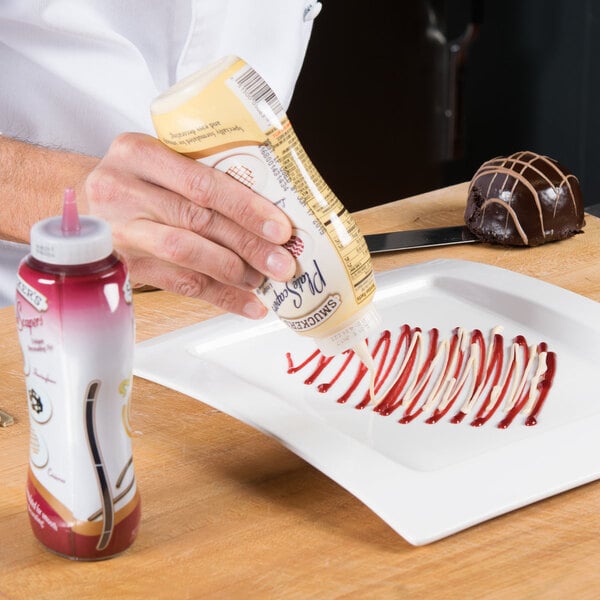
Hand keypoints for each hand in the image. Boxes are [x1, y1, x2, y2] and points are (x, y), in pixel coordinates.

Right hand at [83, 133, 294, 317]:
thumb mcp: (156, 159)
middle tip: (282, 263)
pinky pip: (178, 283)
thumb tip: (266, 213)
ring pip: (186, 254)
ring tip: (265, 280)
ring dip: (233, 272)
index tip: (280, 227)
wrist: (76, 204)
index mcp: (138, 153)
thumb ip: (199, 174)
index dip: (245, 208)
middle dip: (248, 245)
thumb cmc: (132, 180)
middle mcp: (123, 190)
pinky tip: (247, 303)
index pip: (201, 183)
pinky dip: (219, 296)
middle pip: (197, 220)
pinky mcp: (125, 265)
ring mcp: (120, 231)